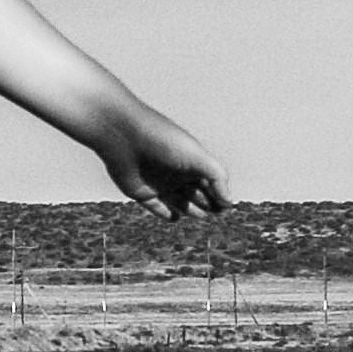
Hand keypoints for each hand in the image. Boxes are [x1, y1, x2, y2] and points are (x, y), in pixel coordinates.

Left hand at [95, 108, 226, 217]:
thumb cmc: (162, 140)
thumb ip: (216, 176)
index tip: (226, 206)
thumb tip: (229, 203)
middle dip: (208, 203)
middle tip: (215, 211)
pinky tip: (174, 216)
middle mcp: (177, 171)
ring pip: (180, 202)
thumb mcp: (196, 155)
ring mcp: (160, 182)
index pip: (212, 181)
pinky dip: (166, 214)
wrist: (123, 135)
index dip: (221, 194)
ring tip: (200, 214)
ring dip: (191, 210)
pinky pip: (157, 208)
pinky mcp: (141, 192)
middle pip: (198, 193)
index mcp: (192, 160)